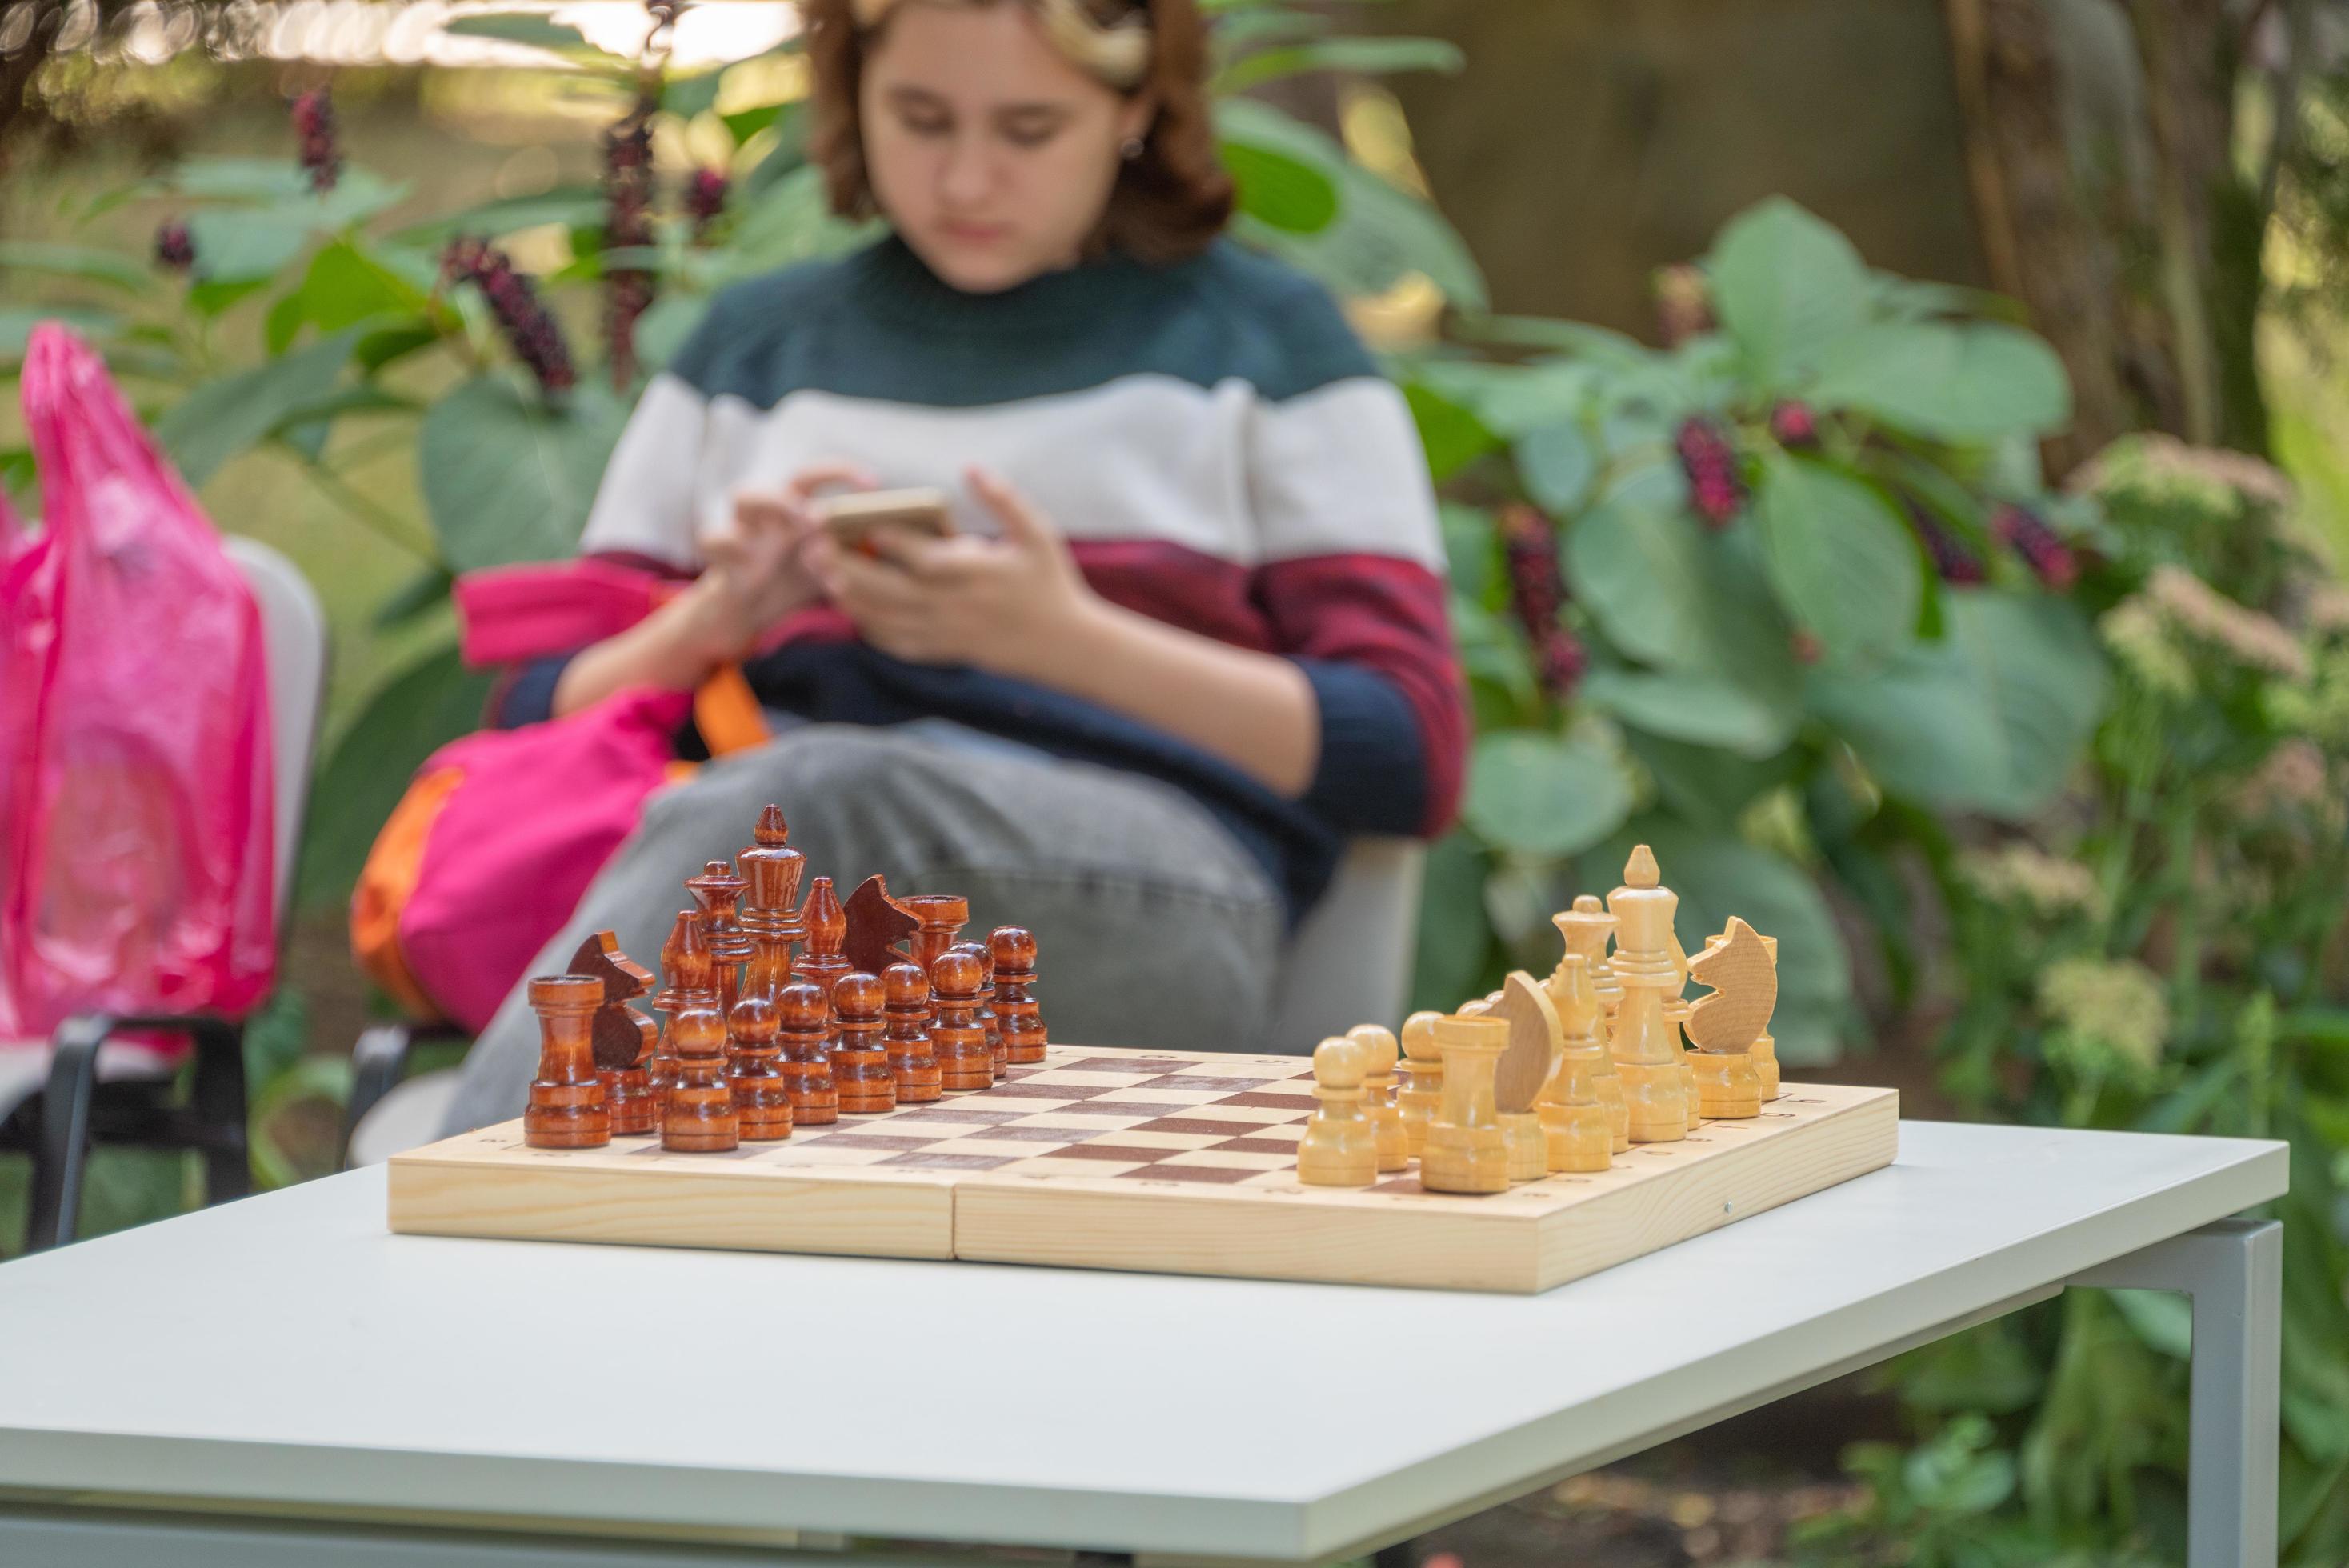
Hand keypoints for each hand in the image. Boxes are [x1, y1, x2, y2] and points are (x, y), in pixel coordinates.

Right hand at [685, 462, 874, 662]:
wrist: (744, 617)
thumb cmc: (786, 583)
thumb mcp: (821, 570)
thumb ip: (842, 558)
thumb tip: (876, 549)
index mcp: (794, 512)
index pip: (813, 477)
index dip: (842, 472)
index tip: (874, 484)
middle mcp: (770, 517)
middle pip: (788, 475)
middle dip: (808, 485)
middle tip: (821, 519)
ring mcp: (744, 535)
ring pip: (743, 495)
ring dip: (774, 503)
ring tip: (801, 529)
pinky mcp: (722, 560)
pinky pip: (714, 538)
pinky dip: (732, 547)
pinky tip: (752, 566)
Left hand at [807, 466, 1101, 677]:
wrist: (1064, 646)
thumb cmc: (1050, 584)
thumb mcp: (1038, 534)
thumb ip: (1004, 500)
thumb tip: (970, 468)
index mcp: (973, 572)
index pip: (918, 555)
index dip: (884, 537)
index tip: (858, 520)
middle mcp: (952, 605)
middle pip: (886, 588)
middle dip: (846, 567)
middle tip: (814, 547)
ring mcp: (944, 632)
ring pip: (884, 617)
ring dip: (849, 596)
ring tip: (822, 573)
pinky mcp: (942, 651)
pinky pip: (895, 643)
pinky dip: (869, 627)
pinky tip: (852, 608)